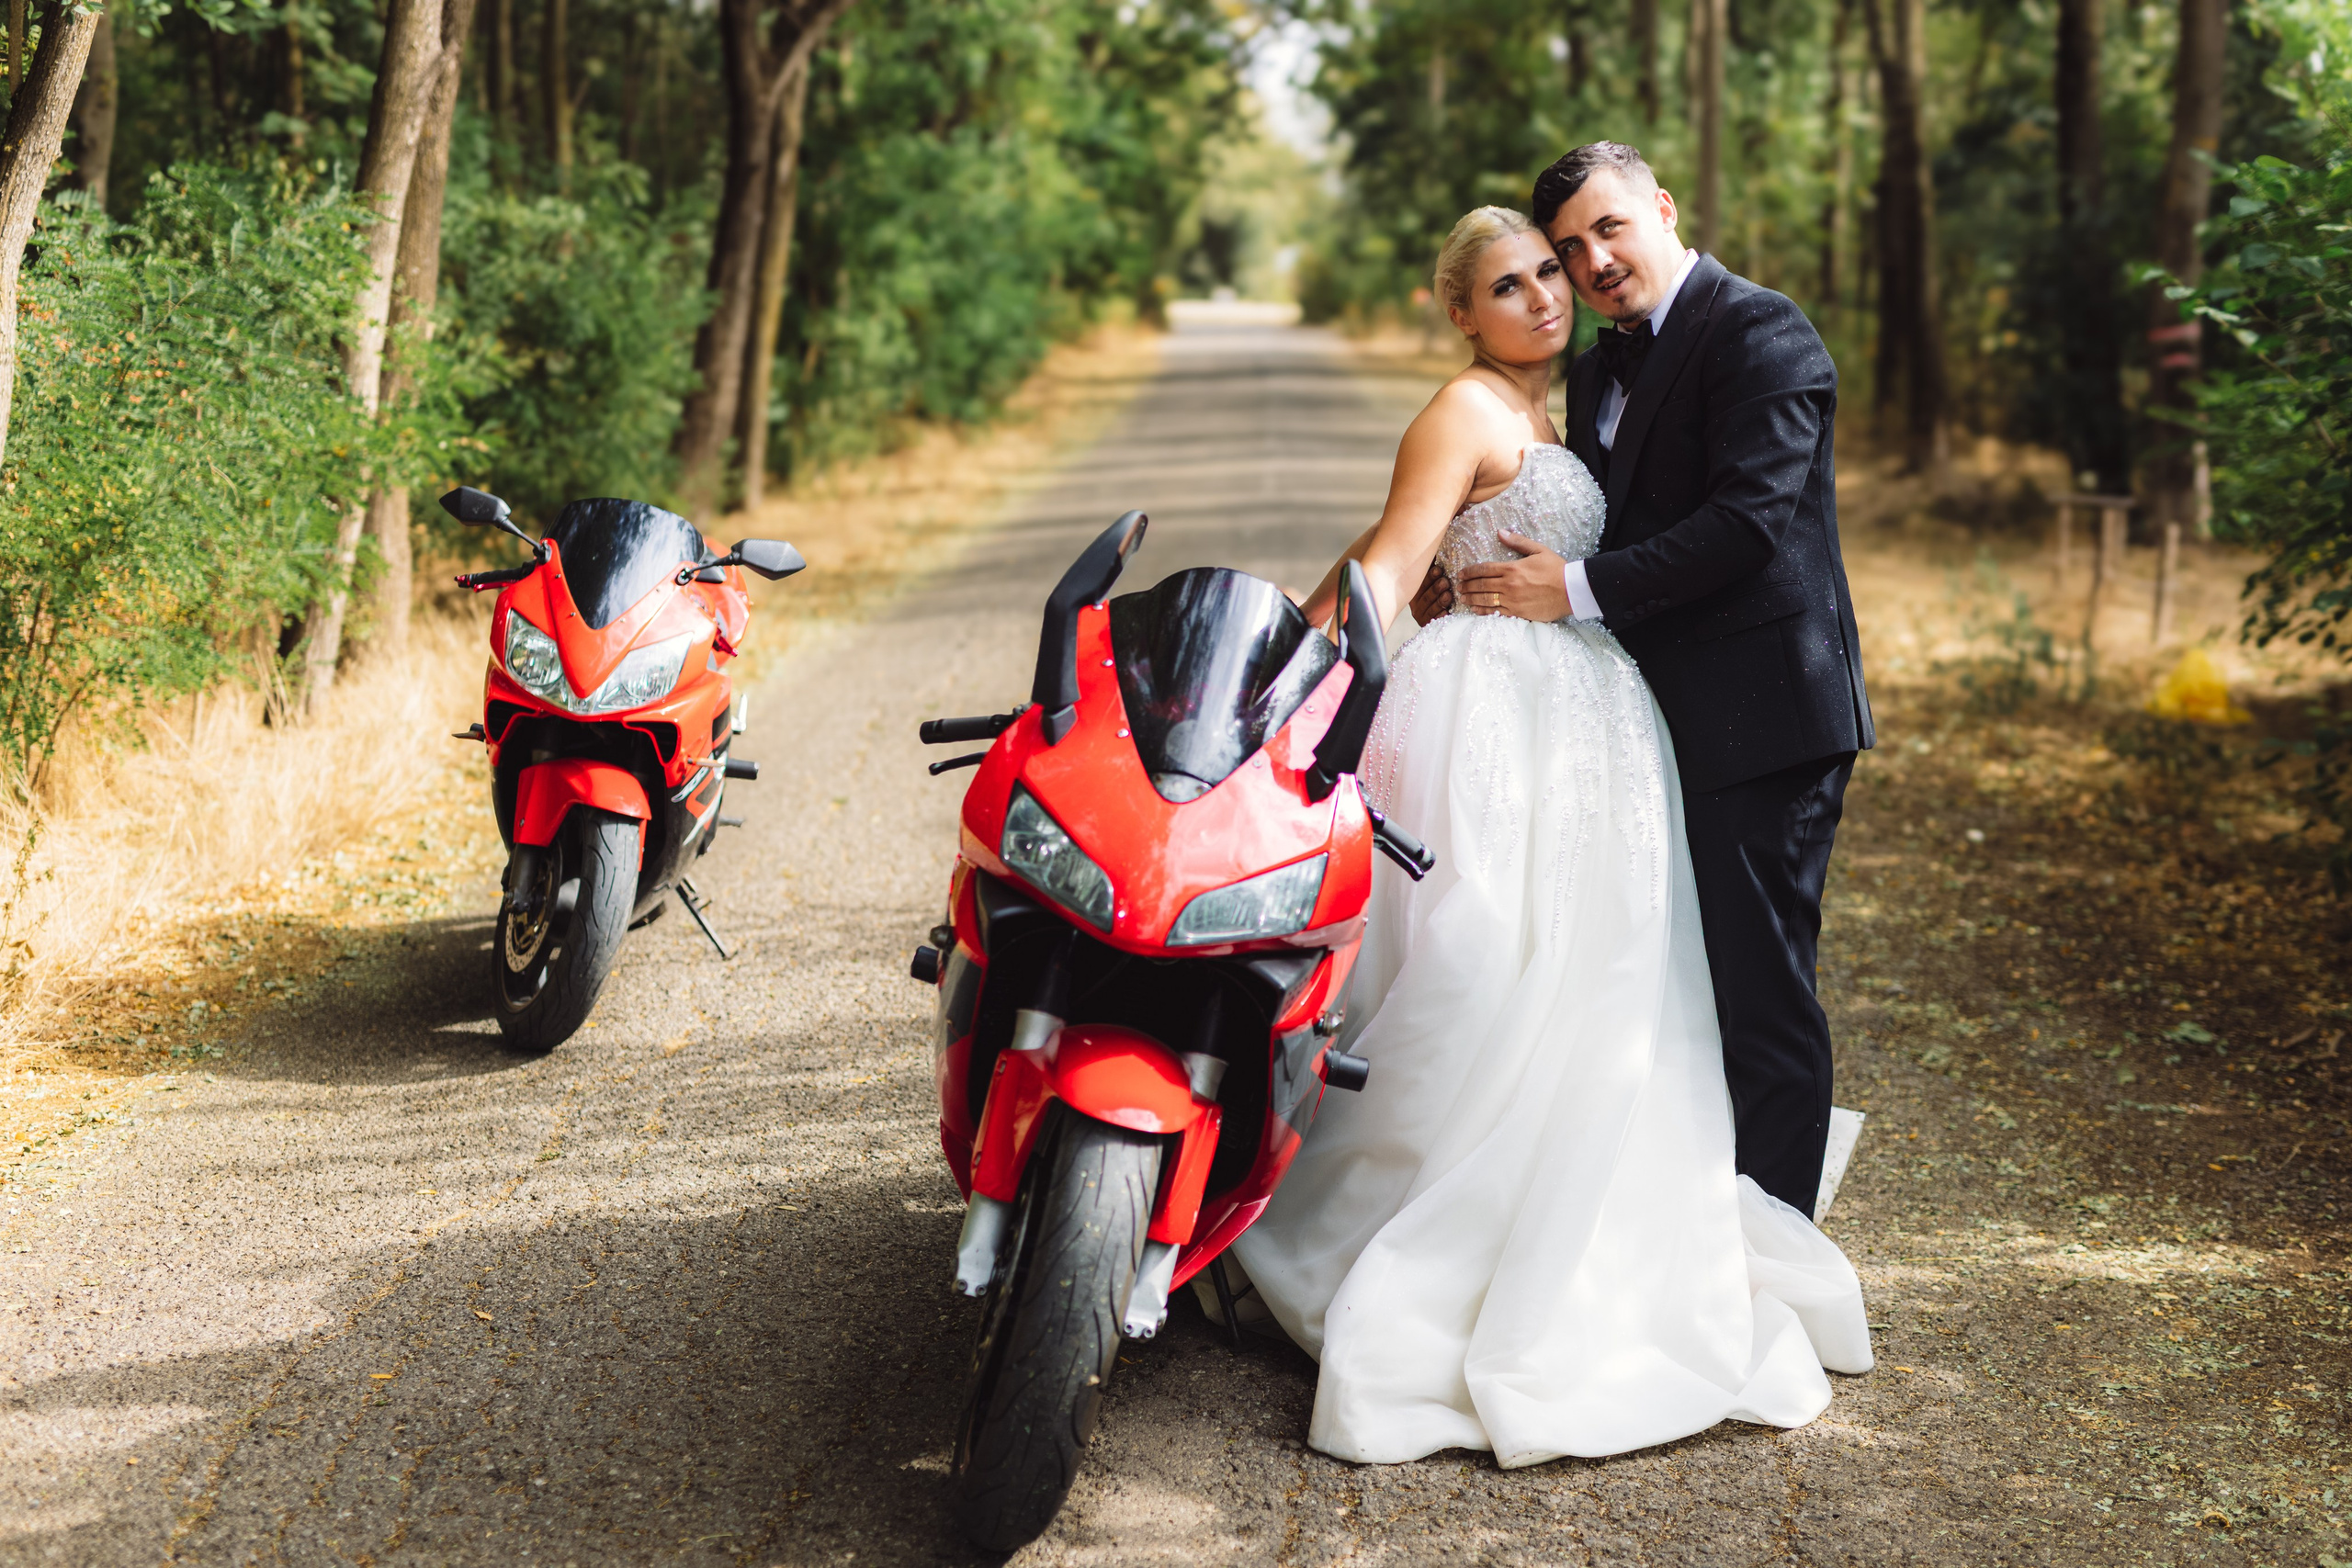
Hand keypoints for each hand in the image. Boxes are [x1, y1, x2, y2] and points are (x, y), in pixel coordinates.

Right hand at [1409, 560, 1453, 621]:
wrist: (1444, 614)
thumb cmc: (1440, 589)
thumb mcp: (1437, 577)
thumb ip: (1436, 565)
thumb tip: (1438, 546)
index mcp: (1415, 589)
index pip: (1421, 582)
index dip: (1430, 576)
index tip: (1439, 569)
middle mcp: (1415, 603)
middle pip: (1425, 596)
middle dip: (1435, 588)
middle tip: (1445, 582)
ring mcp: (1421, 615)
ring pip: (1429, 608)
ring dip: (1439, 601)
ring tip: (1448, 595)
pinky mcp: (1427, 624)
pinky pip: (1434, 621)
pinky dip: (1441, 616)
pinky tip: (1447, 612)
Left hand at [1454, 532, 1569, 620]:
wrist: (1571, 590)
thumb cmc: (1557, 569)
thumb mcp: (1539, 550)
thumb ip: (1518, 542)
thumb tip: (1501, 532)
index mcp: (1512, 568)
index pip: (1484, 569)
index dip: (1470, 572)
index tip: (1461, 573)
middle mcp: (1509, 585)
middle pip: (1481, 585)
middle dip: (1467, 586)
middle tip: (1458, 587)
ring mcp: (1513, 601)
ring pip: (1485, 600)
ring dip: (1471, 599)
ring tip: (1463, 598)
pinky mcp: (1518, 613)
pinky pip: (1496, 613)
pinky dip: (1484, 611)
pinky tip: (1476, 610)